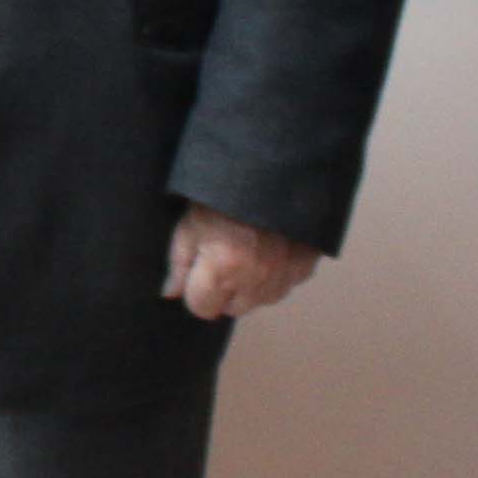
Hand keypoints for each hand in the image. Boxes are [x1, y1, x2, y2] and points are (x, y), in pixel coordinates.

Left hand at [165, 205, 320, 322]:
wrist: (269, 168)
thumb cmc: (221, 194)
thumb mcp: (189, 224)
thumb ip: (179, 265)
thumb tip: (172, 294)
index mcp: (222, 268)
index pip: (202, 309)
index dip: (196, 292)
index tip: (199, 272)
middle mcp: (256, 278)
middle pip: (232, 308)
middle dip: (223, 291)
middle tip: (223, 257)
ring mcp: (284, 275)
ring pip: (260, 301)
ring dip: (250, 286)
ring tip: (246, 251)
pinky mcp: (305, 267)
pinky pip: (284, 286)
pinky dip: (275, 275)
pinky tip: (268, 250)